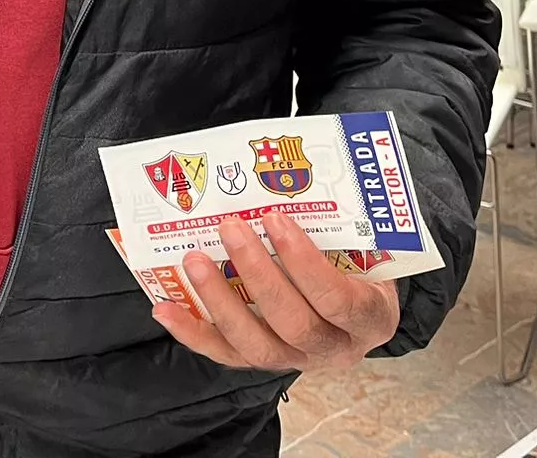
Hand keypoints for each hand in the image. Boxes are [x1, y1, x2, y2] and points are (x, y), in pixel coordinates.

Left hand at [152, 211, 400, 371]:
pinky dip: (193, 332)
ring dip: (220, 301)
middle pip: (294, 324)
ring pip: (257, 346)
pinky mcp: (263, 362)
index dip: (304, 263)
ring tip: (194, 260)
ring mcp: (298, 360)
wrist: (360, 302)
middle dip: (257, 274)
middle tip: (229, 227)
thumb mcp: (367, 248)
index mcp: (370, 318)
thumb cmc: (360, 264)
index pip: (338, 299)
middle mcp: (336, 348)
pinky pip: (226, 355)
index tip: (275, 219)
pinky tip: (165, 308)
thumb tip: (291, 174)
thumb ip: (340, 226)